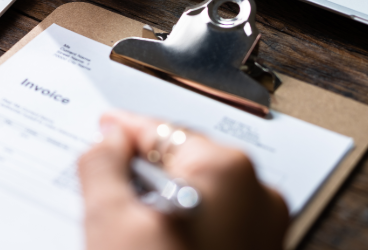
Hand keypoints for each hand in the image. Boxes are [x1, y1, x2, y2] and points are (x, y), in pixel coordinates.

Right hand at [78, 111, 288, 249]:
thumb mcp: (111, 221)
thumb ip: (102, 165)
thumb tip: (108, 141)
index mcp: (228, 170)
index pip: (161, 131)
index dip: (123, 130)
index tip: (103, 128)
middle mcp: (258, 194)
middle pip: (181, 161)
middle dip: (142, 168)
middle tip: (105, 176)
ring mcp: (266, 230)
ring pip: (196, 193)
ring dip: (160, 198)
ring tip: (125, 219)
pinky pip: (213, 221)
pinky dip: (182, 221)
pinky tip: (153, 239)